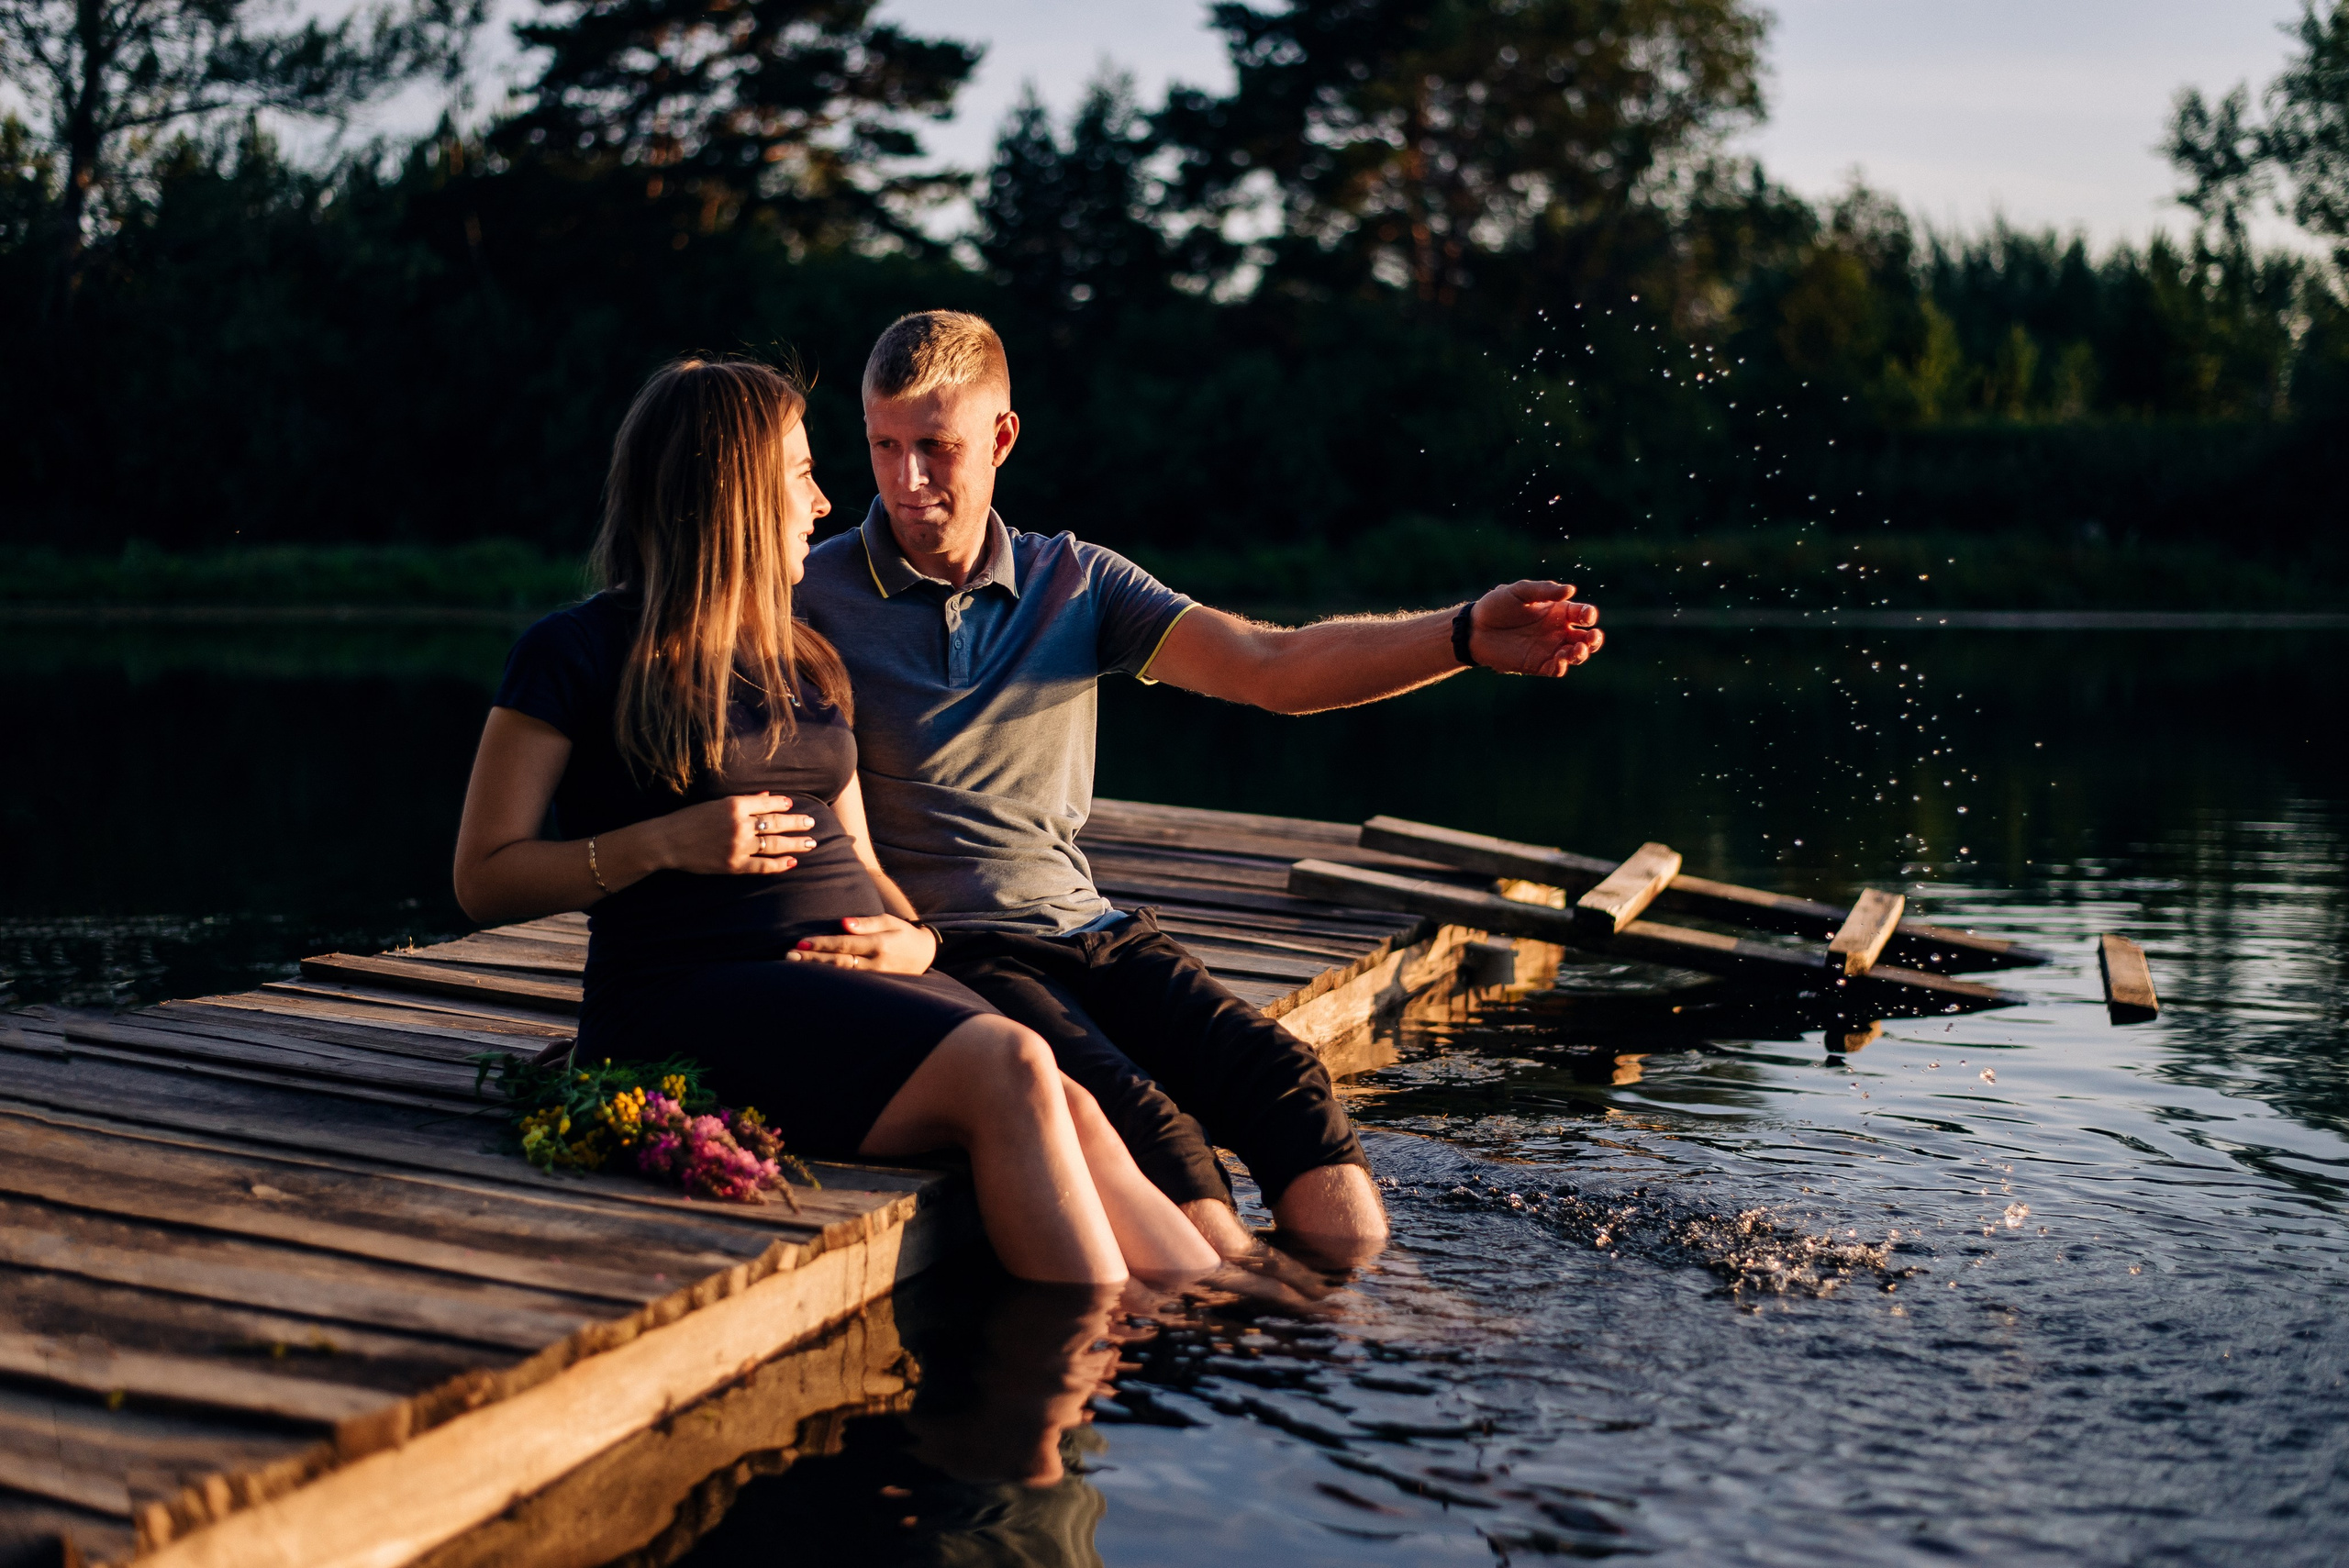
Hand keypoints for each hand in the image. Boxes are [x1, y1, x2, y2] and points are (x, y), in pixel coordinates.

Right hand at [654, 793, 814, 875]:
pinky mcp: (734, 865)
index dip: (783, 805)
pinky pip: (762, 865)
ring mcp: (738, 846)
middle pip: (775, 823)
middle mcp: (739, 824)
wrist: (667, 841)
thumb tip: (767, 796)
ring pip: (774, 844)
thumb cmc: (689, 819)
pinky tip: (792, 862)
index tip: (793, 806)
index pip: (767, 803)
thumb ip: (743, 801)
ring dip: (795, 843)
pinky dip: (779, 864)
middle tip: (811, 822)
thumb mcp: (715, 804)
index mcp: (734, 805)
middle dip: (796, 823)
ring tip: (810, 842)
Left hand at [787, 914, 938, 974]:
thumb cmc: (901, 934)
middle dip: (812, 960)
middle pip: (839, 963)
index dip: (822, 944)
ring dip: (816, 973)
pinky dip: (829, 983)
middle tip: (788, 957)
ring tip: (794, 968)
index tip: (800, 943)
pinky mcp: (874, 988)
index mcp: (880, 944)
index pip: (845, 944)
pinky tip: (812, 981)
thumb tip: (844, 923)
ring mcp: (876, 979)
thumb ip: (867, 923)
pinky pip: (849, 986)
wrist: (924, 955)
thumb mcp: (888, 921)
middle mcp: (877, 964)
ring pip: (842, 978)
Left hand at [1470, 580, 1602, 675]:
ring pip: (1575, 655)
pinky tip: (1560, 660)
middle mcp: (1556, 631)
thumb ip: (1544, 590)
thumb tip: (1571, 590)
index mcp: (1556, 611)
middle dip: (1594, 639)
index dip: (1588, 615)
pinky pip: (1557, 669)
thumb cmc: (1496, 605)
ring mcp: (1548, 649)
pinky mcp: (1537, 665)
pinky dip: (1563, 666)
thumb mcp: (1520, 591)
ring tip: (1576, 650)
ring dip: (1582, 654)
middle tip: (1591, 638)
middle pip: (1586, 638)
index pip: (1582, 614)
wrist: (1474, 628)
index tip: (1584, 616)